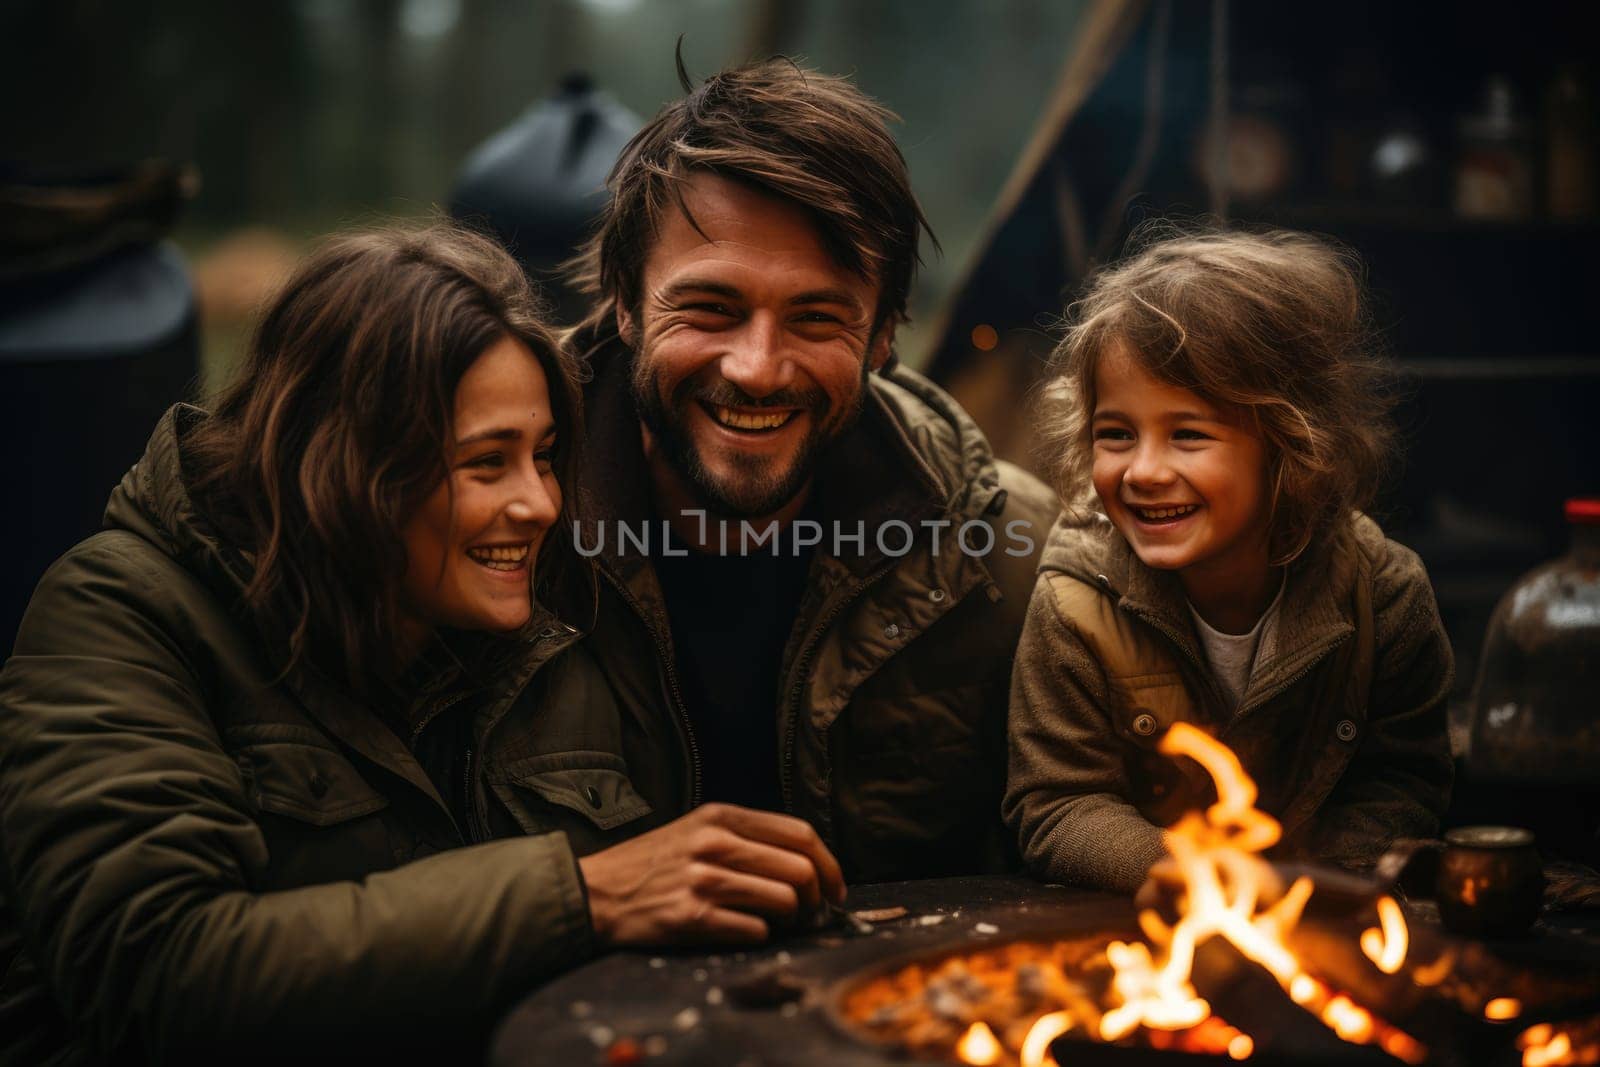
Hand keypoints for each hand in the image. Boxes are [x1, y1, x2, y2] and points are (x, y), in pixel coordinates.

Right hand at [576, 803, 846, 945]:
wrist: (597, 892)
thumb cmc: (654, 864)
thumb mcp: (698, 829)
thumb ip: (747, 837)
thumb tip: (808, 862)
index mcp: (721, 816)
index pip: (800, 834)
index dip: (830, 864)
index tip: (836, 888)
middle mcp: (715, 843)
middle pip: (800, 870)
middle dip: (815, 899)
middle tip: (808, 913)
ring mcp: (703, 880)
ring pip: (784, 902)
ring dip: (788, 920)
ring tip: (774, 923)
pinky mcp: (691, 917)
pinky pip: (754, 931)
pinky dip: (758, 936)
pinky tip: (740, 931)